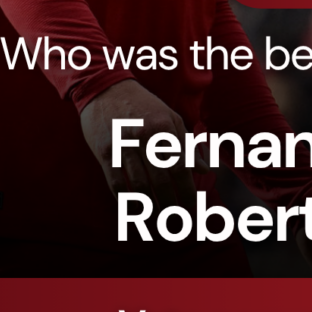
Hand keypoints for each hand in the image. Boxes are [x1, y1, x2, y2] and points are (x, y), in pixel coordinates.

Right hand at [80, 79, 207, 211]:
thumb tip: (206, 169)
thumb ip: (187, 144)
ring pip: (140, 186)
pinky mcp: (105, 152)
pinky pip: (116, 184)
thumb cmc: (143, 105)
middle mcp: (146, 137)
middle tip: (177, 223)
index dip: (188, 192)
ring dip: (150, 209)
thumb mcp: (170, 117)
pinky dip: (127, 202)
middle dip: (172, 206)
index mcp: (165, 128)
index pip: (182, 167)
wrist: (106, 88)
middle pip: (163, 181)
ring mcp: (124, 146)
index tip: (193, 210)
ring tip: (158, 222)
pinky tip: (135, 212)